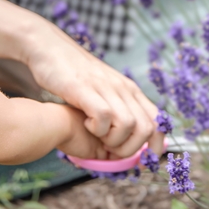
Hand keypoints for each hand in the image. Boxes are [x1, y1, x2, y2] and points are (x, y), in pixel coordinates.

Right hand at [27, 25, 164, 158]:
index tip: (143, 159)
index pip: (157, 119)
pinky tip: (85, 124)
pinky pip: (103, 117)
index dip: (156, 144)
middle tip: (111, 150)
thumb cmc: (75, 74)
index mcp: (130, 90)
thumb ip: (117, 108)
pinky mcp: (85, 89)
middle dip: (130, 149)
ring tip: (97, 136)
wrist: (51, 48)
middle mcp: (122, 88)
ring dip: (113, 141)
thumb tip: (126, 137)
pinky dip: (96, 129)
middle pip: (146, 128)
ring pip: (128, 125)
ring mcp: (105, 87)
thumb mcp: (104, 89)